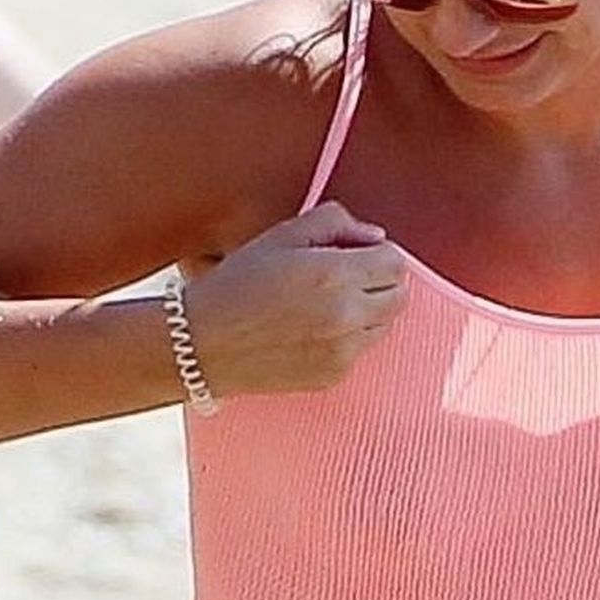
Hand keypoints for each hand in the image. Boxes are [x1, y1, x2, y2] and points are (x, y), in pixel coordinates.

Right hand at [179, 201, 408, 398]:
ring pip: (385, 324)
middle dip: (379, 281)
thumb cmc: (237, 283)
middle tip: (343, 277)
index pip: (396, 263)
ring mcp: (342, 351)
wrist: (200, 344)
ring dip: (368, 310)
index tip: (354, 254)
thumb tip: (375, 238)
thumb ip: (335, 223)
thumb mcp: (280, 236)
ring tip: (324, 303)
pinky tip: (311, 328)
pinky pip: (361, 349)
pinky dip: (349, 337)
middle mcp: (345, 316)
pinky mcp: (333, 375)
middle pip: (399, 296)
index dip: (378, 253)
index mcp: (334, 276)